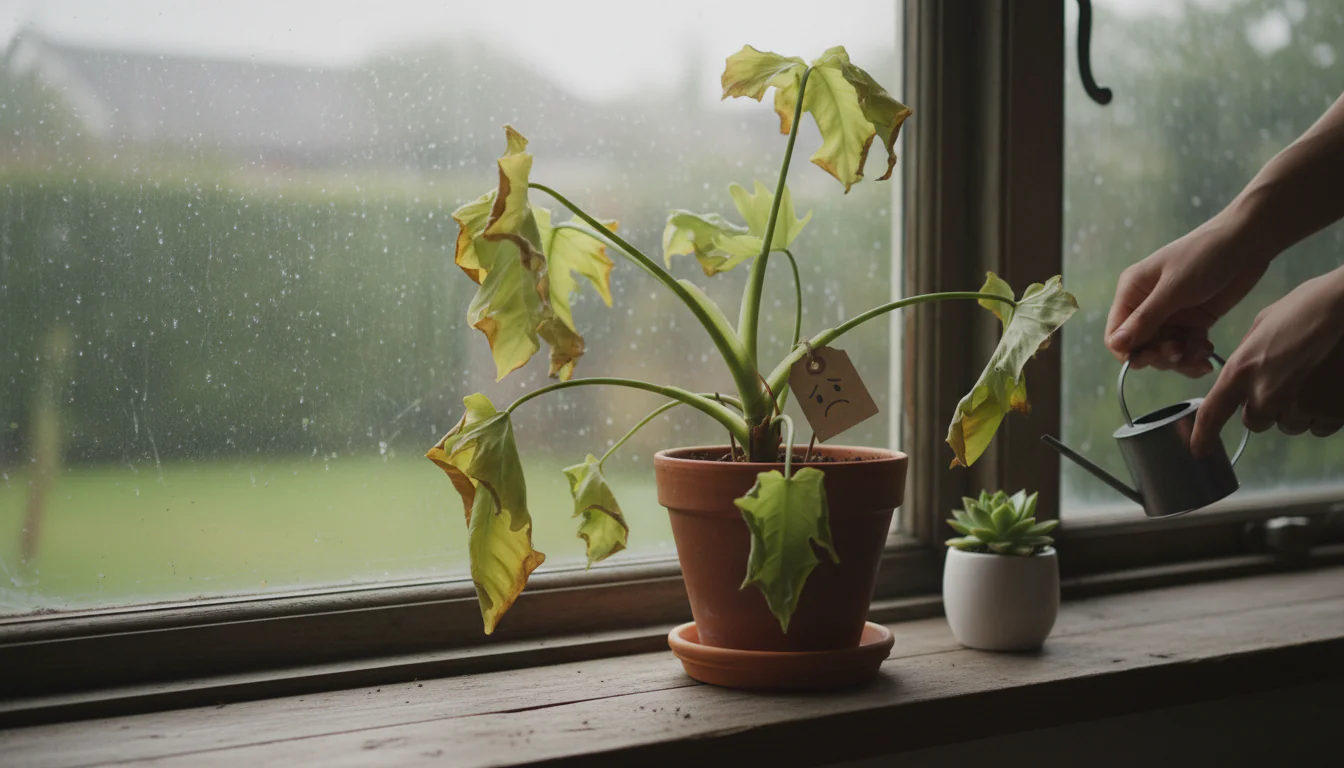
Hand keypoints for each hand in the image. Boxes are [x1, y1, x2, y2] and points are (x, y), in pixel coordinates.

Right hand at [1105, 212, 1271, 376]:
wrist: (1247, 241)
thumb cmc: (1203, 257)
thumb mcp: (1173, 289)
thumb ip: (1145, 320)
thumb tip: (1115, 345)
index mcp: (1132, 293)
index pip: (1117, 334)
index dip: (1129, 352)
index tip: (1151, 357)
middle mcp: (1147, 306)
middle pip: (1142, 347)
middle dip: (1160, 356)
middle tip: (1180, 353)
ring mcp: (1171, 315)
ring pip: (1165, 351)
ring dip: (1181, 359)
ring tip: (1201, 356)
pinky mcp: (1194, 321)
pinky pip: (1187, 348)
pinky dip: (1196, 355)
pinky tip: (1208, 354)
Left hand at [1192, 269, 1343, 455]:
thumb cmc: (1310, 306)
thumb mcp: (1264, 324)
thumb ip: (1247, 355)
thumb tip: (1242, 376)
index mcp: (1242, 370)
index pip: (1212, 413)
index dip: (1203, 436)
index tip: (1199, 451)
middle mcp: (1266, 395)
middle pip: (1256, 422)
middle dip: (1266, 407)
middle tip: (1287, 379)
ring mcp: (1300, 407)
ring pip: (1290, 425)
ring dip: (1296, 409)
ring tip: (1314, 376)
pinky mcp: (1332, 414)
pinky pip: (1319, 427)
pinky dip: (1323, 412)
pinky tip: (1331, 385)